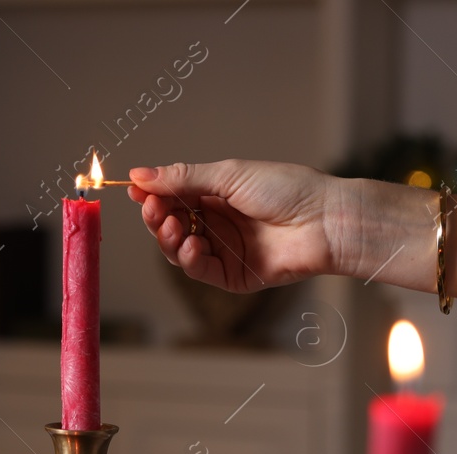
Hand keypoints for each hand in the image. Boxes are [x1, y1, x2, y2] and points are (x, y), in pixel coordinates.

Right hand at [127, 160, 345, 292]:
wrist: (323, 221)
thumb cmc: (285, 190)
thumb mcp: (229, 175)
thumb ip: (184, 178)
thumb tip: (141, 174)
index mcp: (217, 194)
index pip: (173, 196)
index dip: (152, 194)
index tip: (133, 190)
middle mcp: (218, 223)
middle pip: (172, 224)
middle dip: (157, 217)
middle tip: (151, 209)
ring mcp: (225, 250)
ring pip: (180, 249)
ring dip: (168, 238)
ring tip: (171, 227)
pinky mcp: (234, 276)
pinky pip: (200, 270)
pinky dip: (188, 259)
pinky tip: (189, 246)